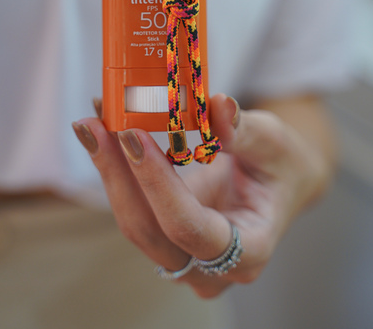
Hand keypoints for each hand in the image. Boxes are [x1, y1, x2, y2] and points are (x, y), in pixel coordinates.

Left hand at [73, 93, 333, 297]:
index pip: (191, 228)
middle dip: (118, 174)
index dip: (157, 184)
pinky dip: (117, 169)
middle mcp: (211, 265)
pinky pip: (134, 206)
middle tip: (94, 124)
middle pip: (149, 230)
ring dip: (109, 170)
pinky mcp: (165, 235)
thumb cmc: (281, 164)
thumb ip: (245, 130)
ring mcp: (184, 254)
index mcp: (250, 249)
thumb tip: (217, 106)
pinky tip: (104, 132)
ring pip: (134, 221)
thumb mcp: (274, 142)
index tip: (134, 136)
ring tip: (91, 122)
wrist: (277, 180)